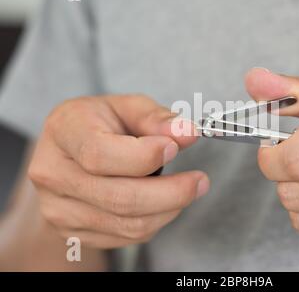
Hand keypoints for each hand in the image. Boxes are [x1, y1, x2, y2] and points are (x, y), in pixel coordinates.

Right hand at [28, 95, 209, 248]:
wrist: (70, 153)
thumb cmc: (101, 124)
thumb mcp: (127, 106)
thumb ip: (157, 118)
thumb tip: (187, 134)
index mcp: (63, 131)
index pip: (100, 154)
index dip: (144, 156)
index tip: (175, 148)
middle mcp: (53, 173)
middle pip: (119, 197)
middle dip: (172, 192)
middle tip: (200, 181)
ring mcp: (59, 209)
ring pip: (128, 224)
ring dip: (170, 209)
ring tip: (188, 189)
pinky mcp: (73, 233)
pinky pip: (126, 236)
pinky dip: (156, 220)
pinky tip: (164, 201)